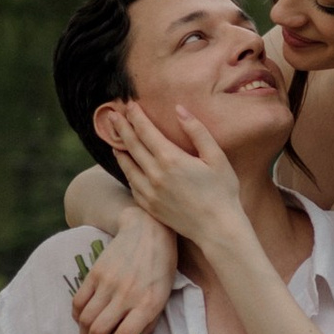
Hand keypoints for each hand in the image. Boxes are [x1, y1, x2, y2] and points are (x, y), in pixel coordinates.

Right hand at [72, 210, 175, 333]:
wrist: (147, 231)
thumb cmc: (161, 267)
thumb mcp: (164, 296)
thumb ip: (149, 321)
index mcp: (147, 303)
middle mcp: (126, 295)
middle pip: (100, 331)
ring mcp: (108, 283)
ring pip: (86, 319)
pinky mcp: (95, 273)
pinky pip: (78, 301)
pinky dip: (77, 317)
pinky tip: (83, 321)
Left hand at [107, 100, 245, 252]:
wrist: (217, 229)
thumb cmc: (222, 191)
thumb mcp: (216, 157)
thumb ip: (197, 131)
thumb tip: (179, 109)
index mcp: (170, 159)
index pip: (145, 131)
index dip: (136, 116)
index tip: (129, 104)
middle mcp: (155, 174)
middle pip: (132, 145)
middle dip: (121, 127)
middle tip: (112, 115)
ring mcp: (149, 192)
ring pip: (127, 166)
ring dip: (120, 149)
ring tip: (114, 138)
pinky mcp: (149, 206)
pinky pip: (131, 184)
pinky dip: (126, 171)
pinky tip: (126, 166)